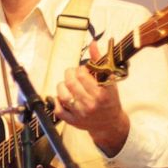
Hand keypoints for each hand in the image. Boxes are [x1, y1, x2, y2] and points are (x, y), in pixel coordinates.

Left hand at [55, 41, 130, 156]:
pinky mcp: (72, 121)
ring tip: (68, 85)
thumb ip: (100, 62)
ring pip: (62, 94)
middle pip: (70, 82)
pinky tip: (62, 97)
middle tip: (73, 74)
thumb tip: (92, 44)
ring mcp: (80, 113)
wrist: (110, 124)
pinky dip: (56, 101)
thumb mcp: (109, 80)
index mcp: (102, 93)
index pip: (82, 74)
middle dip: (70, 74)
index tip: (83, 70)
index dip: (80, 69)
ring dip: (62, 86)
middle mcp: (91, 104)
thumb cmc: (110, 100)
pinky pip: (58, 109)